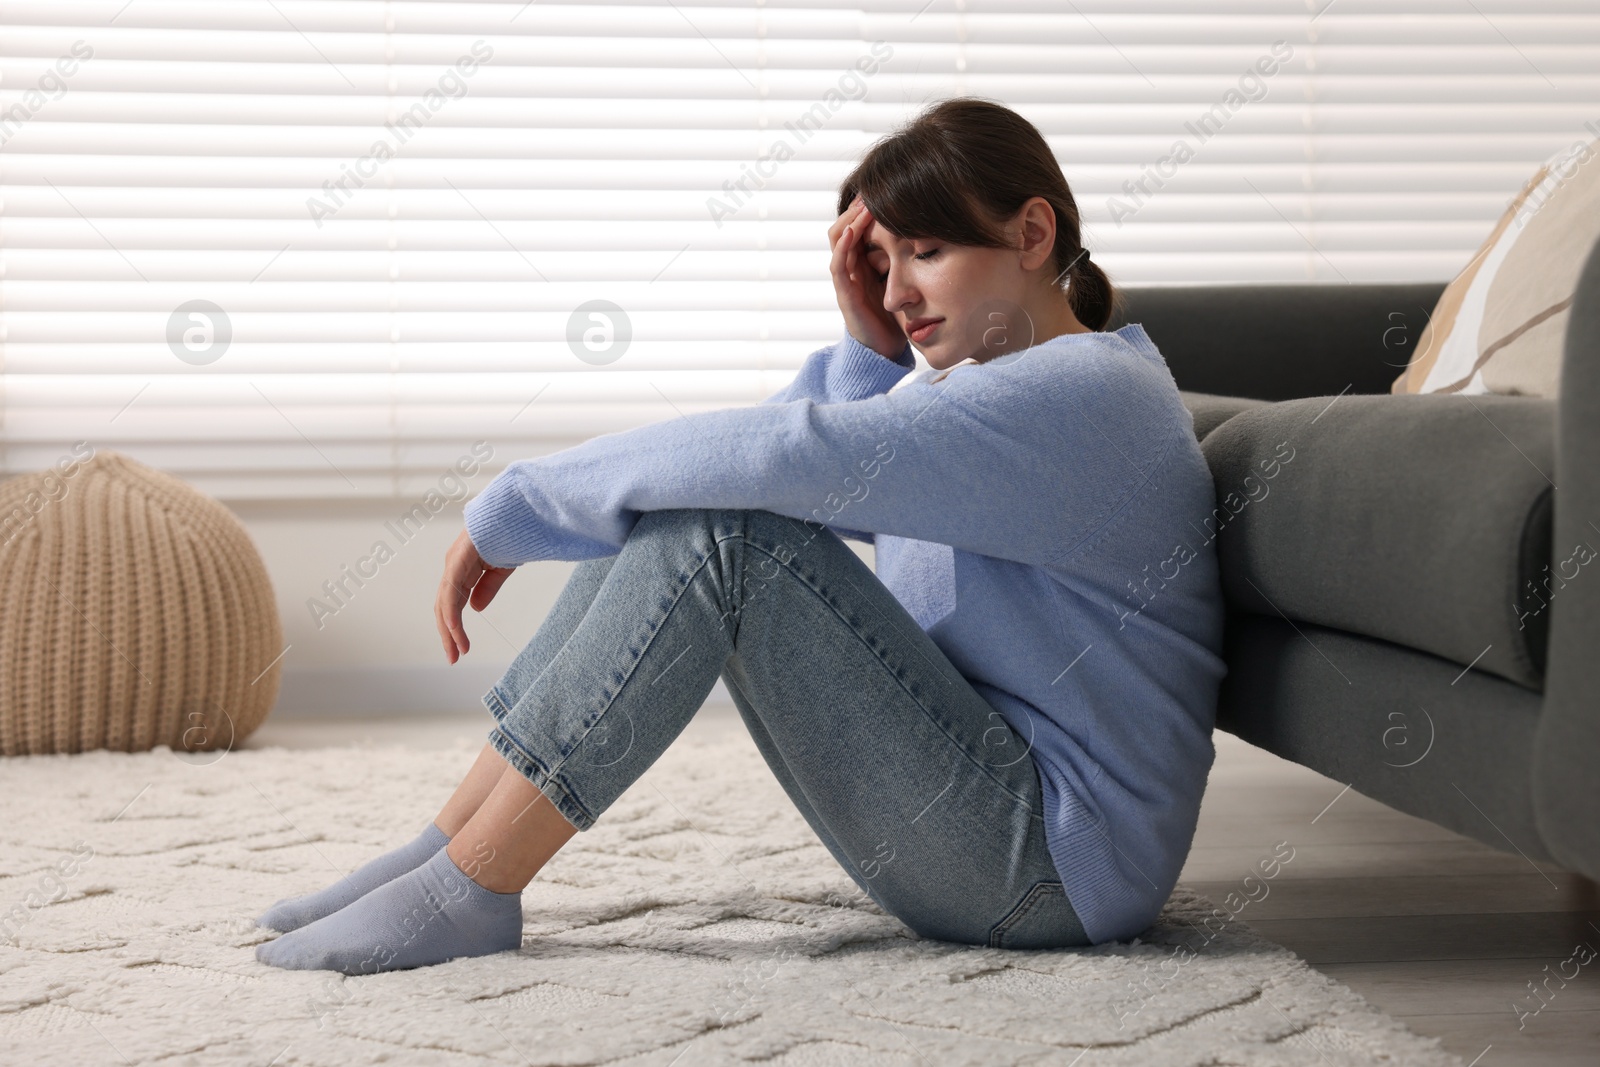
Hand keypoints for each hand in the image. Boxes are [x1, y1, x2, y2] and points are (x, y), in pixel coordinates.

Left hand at [435, 528, 514, 663]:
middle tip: (453, 658)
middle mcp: (454, 566)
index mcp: (463, 569)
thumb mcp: (500, 569)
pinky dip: (452, 611)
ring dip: (449, 629)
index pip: (452, 604)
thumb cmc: (511, 533)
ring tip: (456, 650)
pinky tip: (453, 629)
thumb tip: (475, 609)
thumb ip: (487, 588)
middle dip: (447, 635)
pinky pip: (452, 589)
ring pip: (445, 601)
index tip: (460, 650)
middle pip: (444, 607)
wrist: (519, 510)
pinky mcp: (460, 558)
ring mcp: (454, 561)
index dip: (454, 629)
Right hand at [829, 195, 907, 358]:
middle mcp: (851, 266)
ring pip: (838, 239)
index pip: (858, 224)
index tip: (881, 188)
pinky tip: (854, 230)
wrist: (887, 349)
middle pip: (845, 225)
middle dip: (856, 207)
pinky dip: (844, 245)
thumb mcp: (904, 277)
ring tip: (864, 203)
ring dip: (850, 219)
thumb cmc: (897, 315)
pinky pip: (838, 264)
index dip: (866, 207)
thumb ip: (908, 256)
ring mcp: (846, 279)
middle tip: (871, 189)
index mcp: (863, 261)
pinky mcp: (846, 294)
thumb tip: (931, 229)